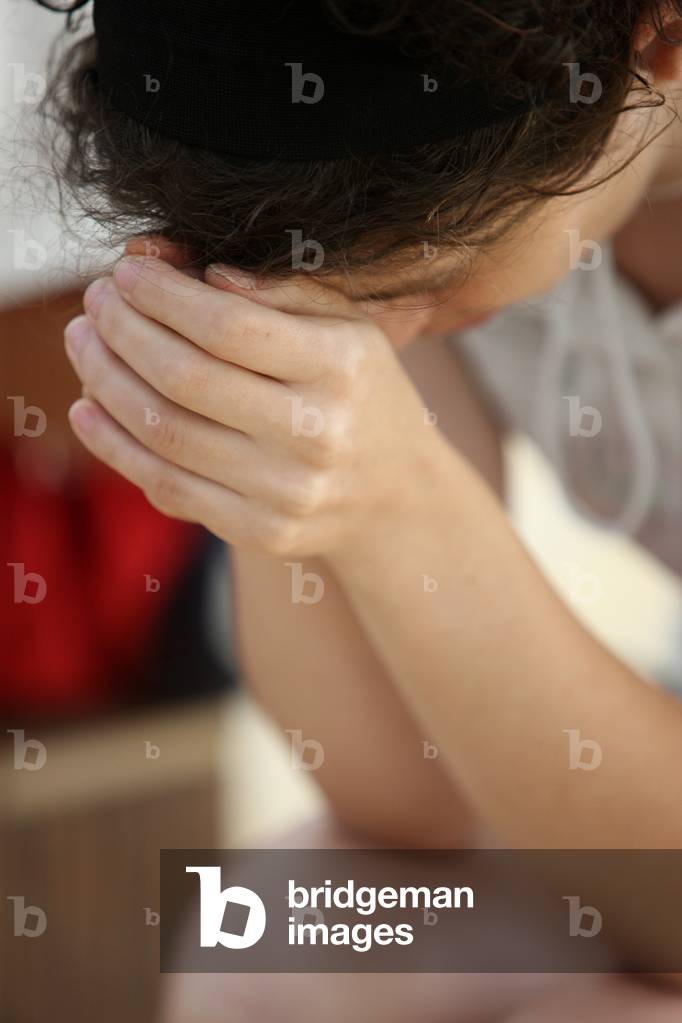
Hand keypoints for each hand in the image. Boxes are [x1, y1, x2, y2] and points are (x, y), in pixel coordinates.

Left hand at [64, 245, 440, 557]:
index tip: (127, 271)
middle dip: (123, 330)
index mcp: (341, 367)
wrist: (396, 497)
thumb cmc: (361, 394)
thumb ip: (276, 290)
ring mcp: (288, 491)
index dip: (163, 295)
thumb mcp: (345, 326)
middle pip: (186, 378)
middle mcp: (318, 433)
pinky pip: (169, 488)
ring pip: (165, 433)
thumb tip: (186, 267)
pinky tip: (88, 409)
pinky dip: (115, 446)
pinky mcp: (262, 532)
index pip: (229, 326)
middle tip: (94, 302)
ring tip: (83, 345)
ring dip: (105, 381)